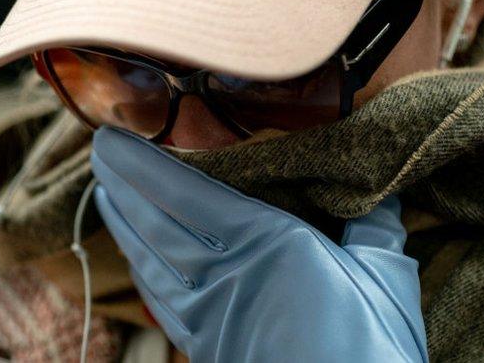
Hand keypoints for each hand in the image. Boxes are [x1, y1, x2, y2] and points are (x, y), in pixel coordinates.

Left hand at [91, 127, 427, 362]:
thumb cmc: (368, 350)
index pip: (186, 195)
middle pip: (156, 225)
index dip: (142, 167)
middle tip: (98, 156)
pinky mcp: (207, 348)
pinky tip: (138, 262)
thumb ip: (376, 231)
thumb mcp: (386, 280)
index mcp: (267, 245)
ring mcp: (209, 316)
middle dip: (122, 188)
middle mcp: (226, 275)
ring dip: (124, 226)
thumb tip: (382, 197)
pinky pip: (162, 302)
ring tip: (106, 197)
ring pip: (152, 263)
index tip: (112, 142)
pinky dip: (144, 274)